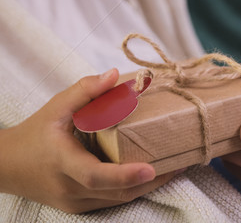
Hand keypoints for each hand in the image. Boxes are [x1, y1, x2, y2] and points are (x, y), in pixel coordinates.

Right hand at [0, 69, 176, 212]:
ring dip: (148, 187)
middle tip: (182, 163)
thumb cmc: (35, 132)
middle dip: (153, 181)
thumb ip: (86, 90)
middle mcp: (70, 189)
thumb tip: (117, 75)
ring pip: (118, 200)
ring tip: (175, 167)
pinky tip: (152, 174)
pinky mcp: (79, 207)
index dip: (125, 174)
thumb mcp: (56, 106)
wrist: (8, 166)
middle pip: (116, 192)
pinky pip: (111, 200)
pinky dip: (133, 189)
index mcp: (63, 162)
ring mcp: (75, 202)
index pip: (96, 175)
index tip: (151, 168)